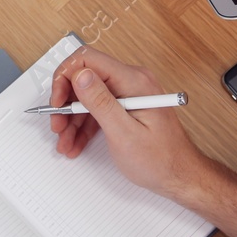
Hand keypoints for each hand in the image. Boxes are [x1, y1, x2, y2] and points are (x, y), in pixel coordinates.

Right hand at [48, 47, 211, 202]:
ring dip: (71, 119)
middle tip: (57, 126)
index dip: (65, 77)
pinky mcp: (126, 105)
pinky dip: (83, 125)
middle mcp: (131, 81)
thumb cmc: (160, 160)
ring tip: (66, 142)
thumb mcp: (124, 133)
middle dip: (65, 104)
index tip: (57, 101)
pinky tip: (76, 142)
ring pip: (87, 97)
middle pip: (84, 79)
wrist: (180, 176)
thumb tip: (80, 75)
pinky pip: (97, 108)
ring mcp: (128, 93)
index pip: (88, 60)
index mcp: (134, 81)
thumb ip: (100, 102)